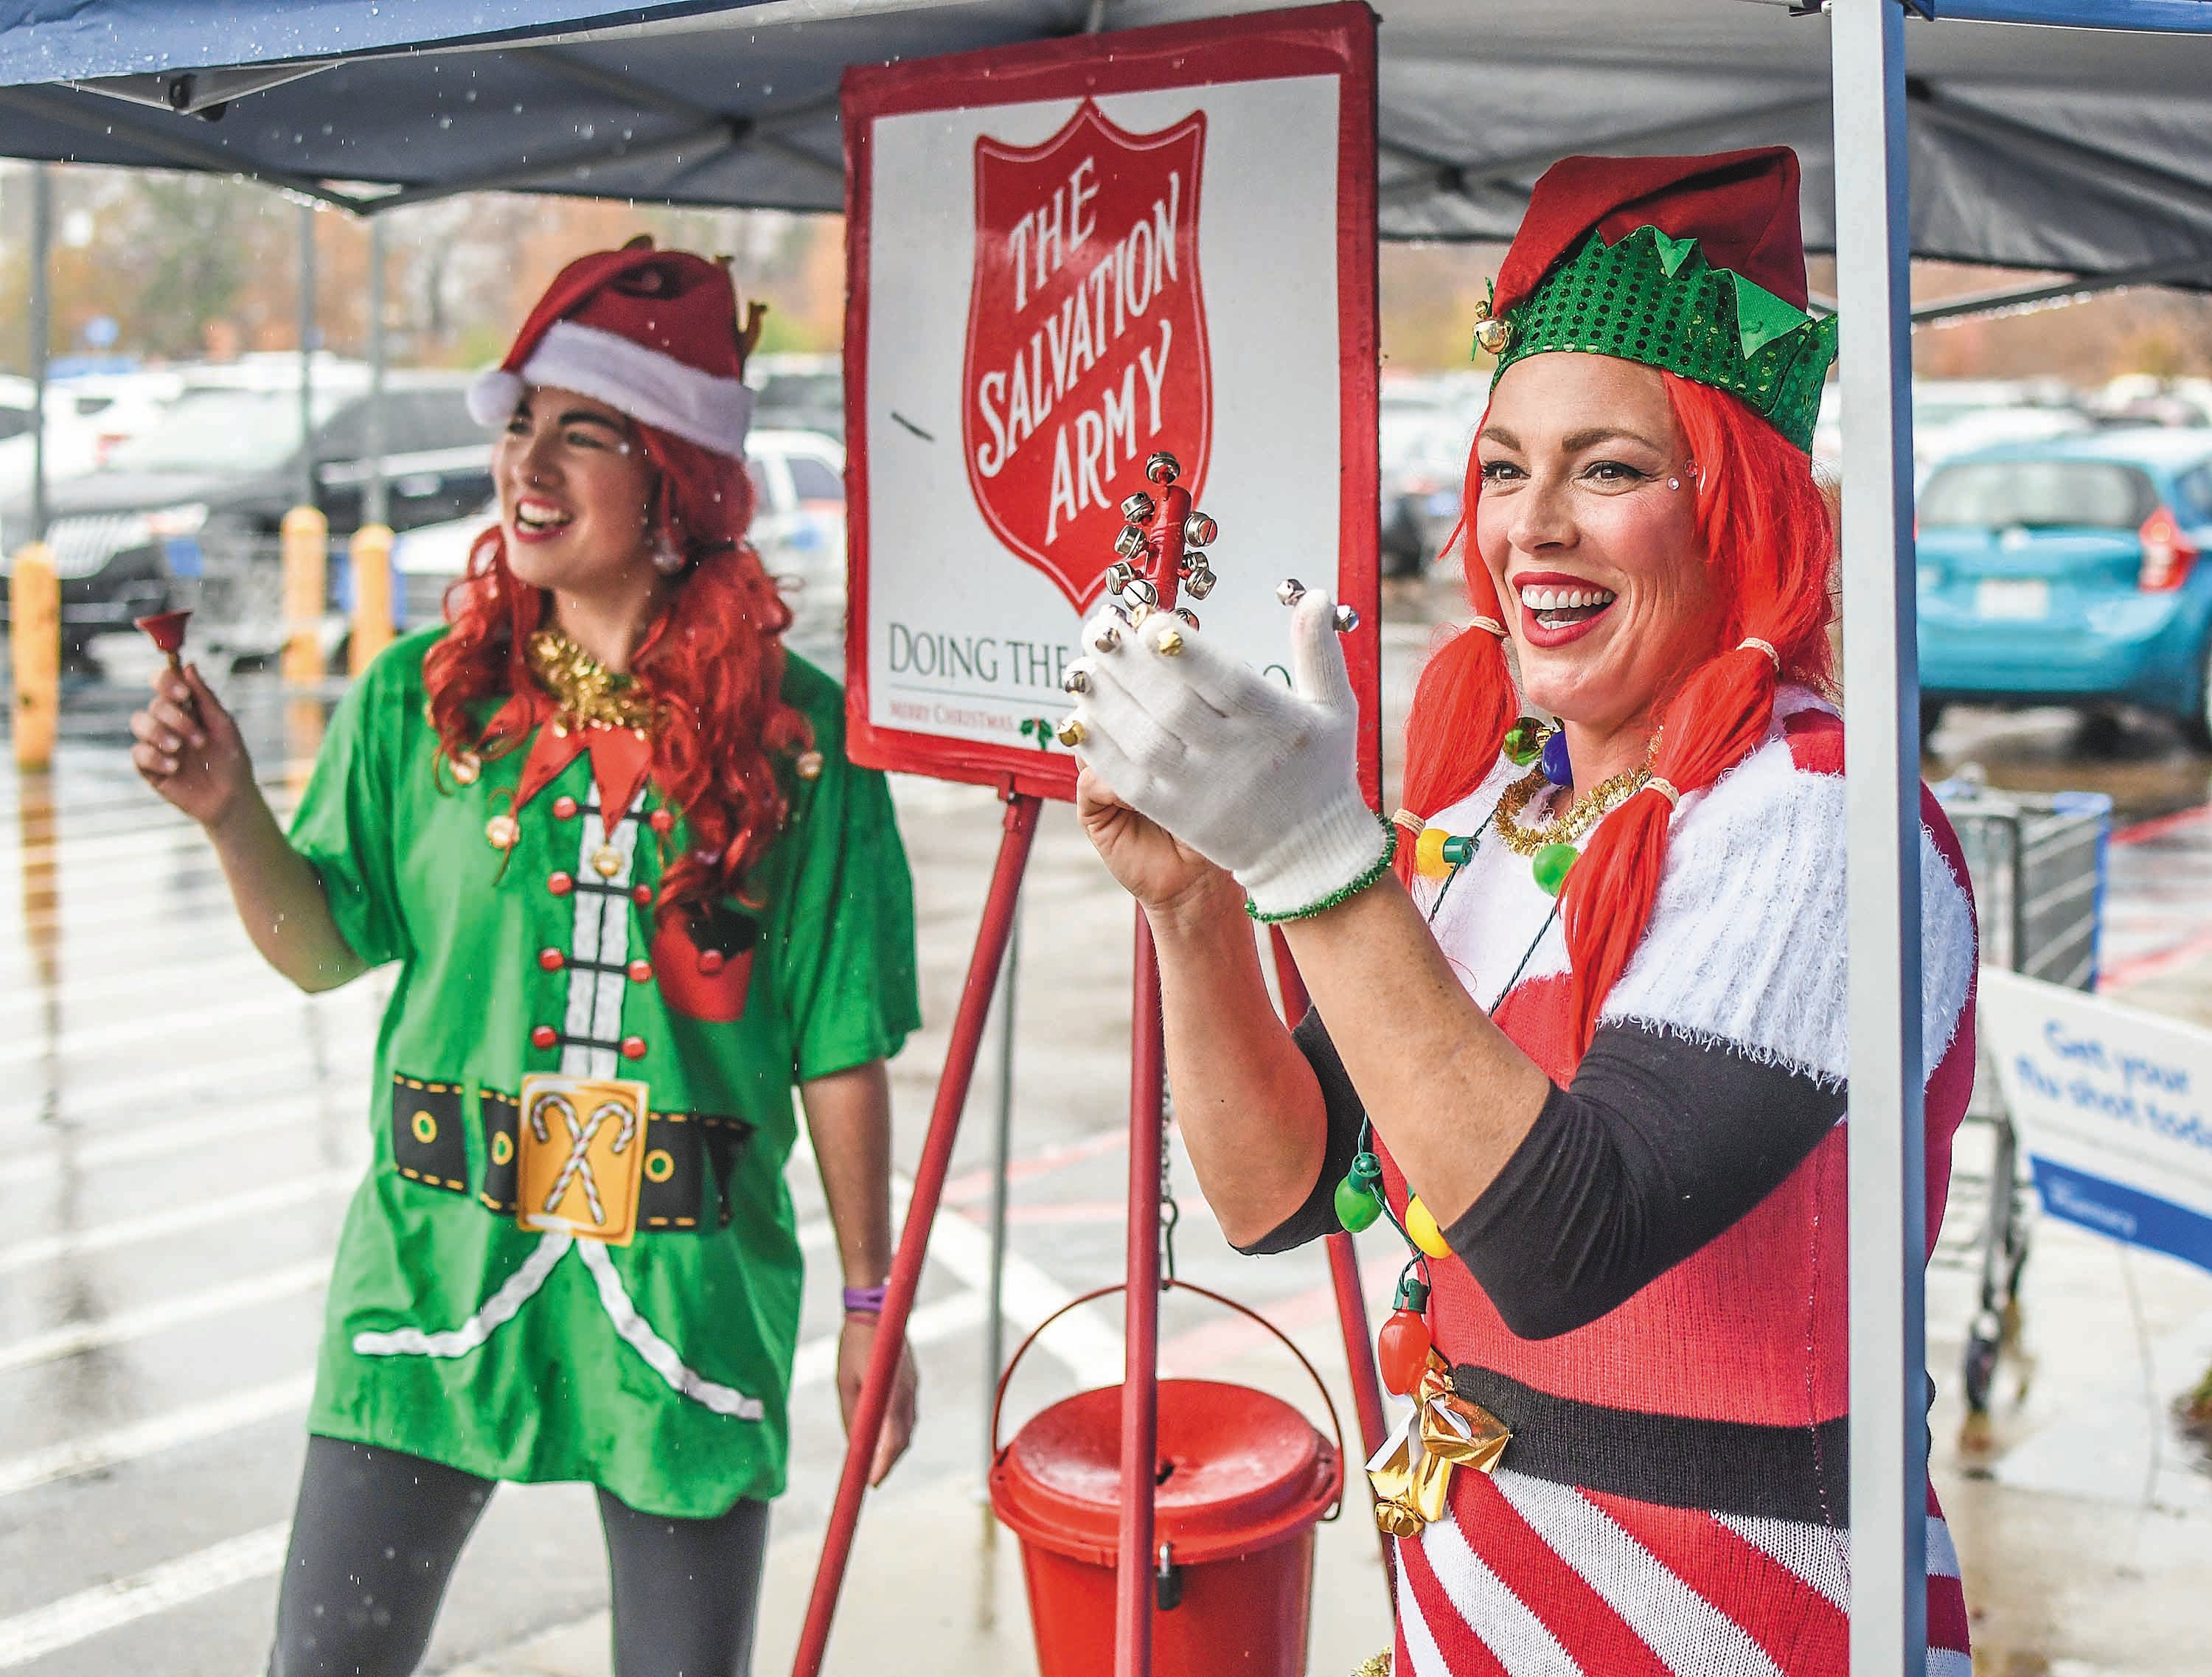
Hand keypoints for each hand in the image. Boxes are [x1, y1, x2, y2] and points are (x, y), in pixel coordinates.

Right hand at [130, 663, 255, 831]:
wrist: (230, 797)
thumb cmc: (230, 759)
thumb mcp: (224, 726)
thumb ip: (205, 697)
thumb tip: (188, 665)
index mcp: (185, 708)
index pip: (163, 682)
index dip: (166, 682)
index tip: (183, 694)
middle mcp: (166, 722)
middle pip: (154, 705)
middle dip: (176, 719)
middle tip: (200, 739)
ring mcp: (155, 743)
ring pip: (139, 723)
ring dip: (161, 734)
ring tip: (181, 750)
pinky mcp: (148, 766)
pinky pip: (138, 753)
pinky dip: (155, 757)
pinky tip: (174, 767)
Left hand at [835, 1314, 917, 1486]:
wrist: (877, 1310)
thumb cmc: (856, 1344)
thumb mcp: (845, 1382)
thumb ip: (851, 1413)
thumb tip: (853, 1443)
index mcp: (892, 1393)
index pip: (892, 1440)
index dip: (882, 1464)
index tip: (871, 1482)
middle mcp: (908, 1393)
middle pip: (903, 1439)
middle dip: (889, 1462)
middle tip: (872, 1477)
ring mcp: (913, 1386)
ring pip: (908, 1428)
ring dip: (894, 1448)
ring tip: (876, 1462)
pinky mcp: (912, 1382)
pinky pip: (908, 1415)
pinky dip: (898, 1431)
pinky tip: (885, 1436)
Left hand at [1063, 592, 1384, 918]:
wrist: (1307, 852)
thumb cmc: (1319, 769)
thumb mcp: (1335, 709)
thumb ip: (1319, 651)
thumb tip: (1314, 594)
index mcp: (1275, 724)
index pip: (1226, 681)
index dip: (1185, 651)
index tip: (1150, 620)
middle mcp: (1235, 757)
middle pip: (1173, 705)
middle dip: (1130, 664)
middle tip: (1099, 628)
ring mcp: (1201, 789)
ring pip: (1143, 741)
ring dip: (1106, 701)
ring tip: (1080, 666)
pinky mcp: (1176, 815)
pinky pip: (1128, 779)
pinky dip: (1099, 748)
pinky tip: (1078, 715)